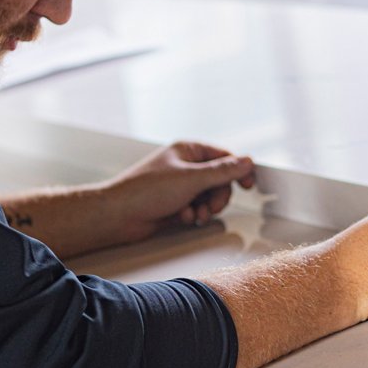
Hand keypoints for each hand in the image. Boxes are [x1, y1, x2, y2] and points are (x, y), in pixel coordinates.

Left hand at [103, 141, 255, 243]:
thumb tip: (247, 161)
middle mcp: (185, 166)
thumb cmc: (145, 190)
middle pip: (220, 181)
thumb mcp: (191, 179)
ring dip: (206, 208)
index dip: (239, 171)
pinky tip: (182, 217)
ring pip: (210, 197)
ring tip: (195, 214)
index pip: (224, 157)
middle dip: (218, 196)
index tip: (249, 186)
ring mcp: (181, 186)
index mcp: (188, 150)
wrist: (118, 215)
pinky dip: (193, 215)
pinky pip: (197, 209)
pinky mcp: (176, 204)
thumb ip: (223, 171)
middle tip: (211, 207)